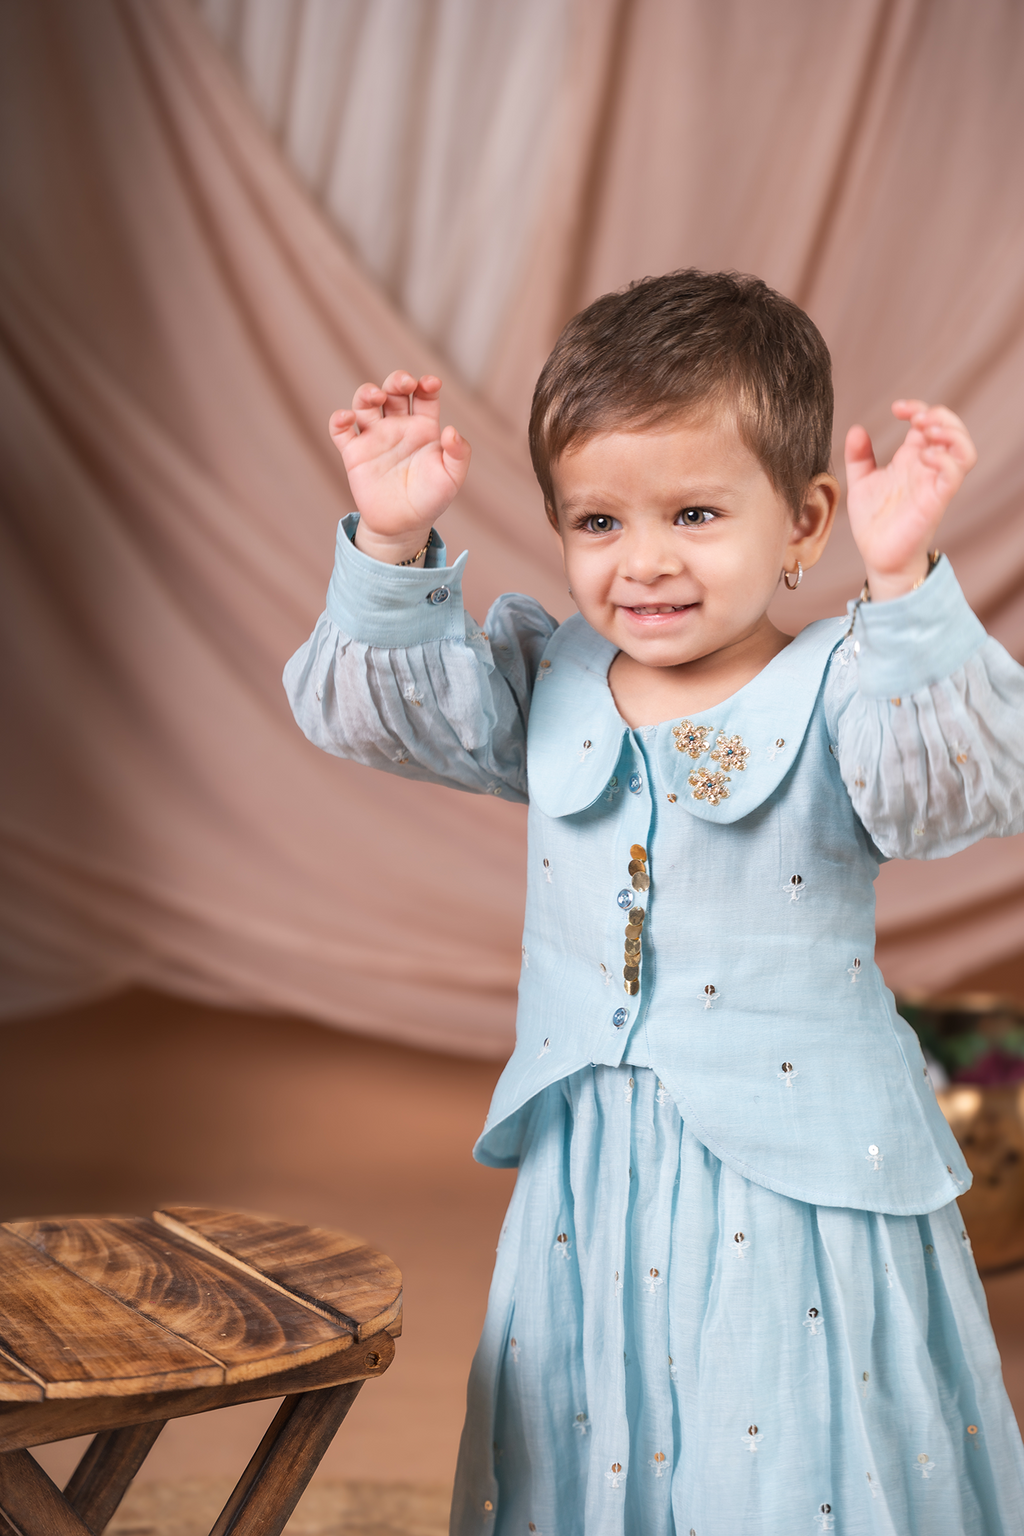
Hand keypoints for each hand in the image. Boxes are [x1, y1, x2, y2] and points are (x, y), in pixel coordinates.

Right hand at [329, 371, 470, 563]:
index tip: (431, 384)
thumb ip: (458, 454)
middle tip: (404, 384)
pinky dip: (339, 419)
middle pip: (393, 391)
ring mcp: (374, 438)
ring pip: (365, 403)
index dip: (426, 384)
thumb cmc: (431, 499)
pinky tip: (348, 418)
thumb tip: (451, 431)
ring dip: (368, 392)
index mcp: (423, 427)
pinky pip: (340, 430)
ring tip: (376, 396)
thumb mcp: (452, 477)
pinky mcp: (354, 453)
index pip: (423, 395)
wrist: (404, 526)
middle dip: (397, 380)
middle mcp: (397, 427)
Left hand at [845, 401, 975, 601]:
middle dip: (939, 415)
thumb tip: (857, 428)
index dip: (917, 407)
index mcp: (911, 458)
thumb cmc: (873, 522)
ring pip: (964, 449)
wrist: (876, 555)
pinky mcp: (937, 501)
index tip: (896, 408)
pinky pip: (954, 474)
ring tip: (927, 430)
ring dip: (951, 432)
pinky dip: (945, 458)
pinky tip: (924, 457)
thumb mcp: (860, 482)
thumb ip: (858, 456)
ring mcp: (934, 483)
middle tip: (915, 418)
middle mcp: (927, 467)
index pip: (927, 421)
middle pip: (952, 429)